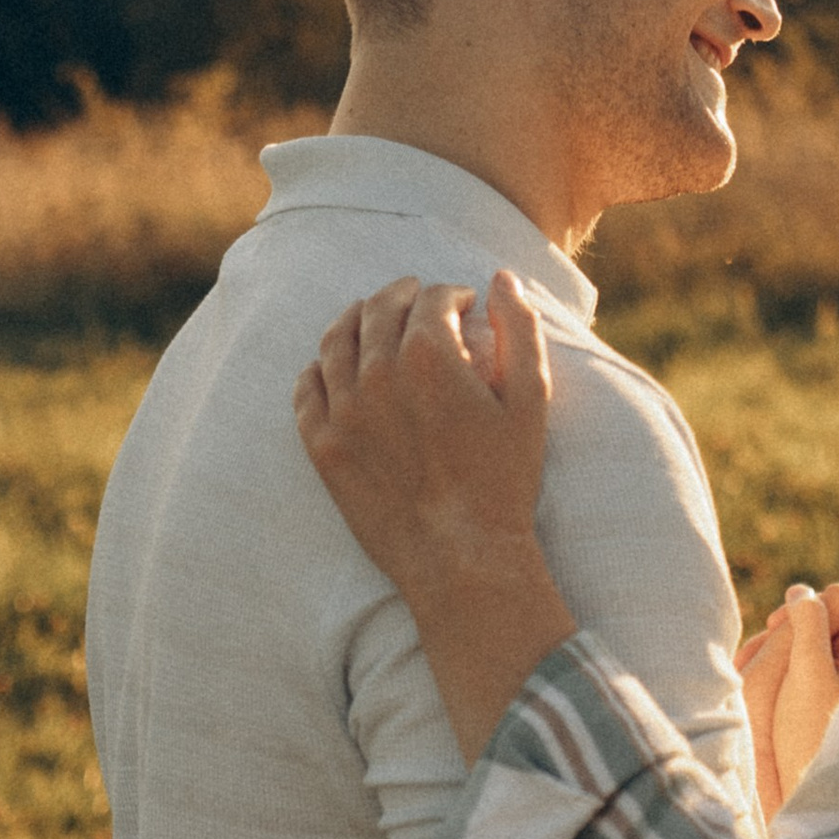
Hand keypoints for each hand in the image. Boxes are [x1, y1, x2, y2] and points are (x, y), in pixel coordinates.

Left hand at [293, 272, 551, 601]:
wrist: (462, 557)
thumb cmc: (504, 480)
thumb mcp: (531, 399)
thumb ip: (521, 330)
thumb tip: (502, 280)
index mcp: (430, 356)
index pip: (431, 299)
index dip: (451, 295)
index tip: (463, 306)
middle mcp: (377, 374)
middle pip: (379, 310)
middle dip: (404, 297)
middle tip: (419, 301)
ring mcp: (343, 411)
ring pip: (336, 340)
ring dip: (357, 320)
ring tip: (372, 320)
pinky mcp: (323, 447)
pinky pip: (306, 389)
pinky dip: (319, 368)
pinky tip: (333, 368)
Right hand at [736, 578, 838, 816]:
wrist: (807, 799)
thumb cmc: (811, 734)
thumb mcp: (810, 670)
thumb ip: (809, 622)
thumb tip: (804, 591)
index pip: (838, 604)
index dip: (803, 607)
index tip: (775, 623)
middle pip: (814, 627)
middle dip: (782, 635)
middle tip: (757, 649)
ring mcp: (835, 689)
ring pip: (797, 652)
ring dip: (770, 657)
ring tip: (747, 671)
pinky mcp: (815, 708)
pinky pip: (791, 677)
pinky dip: (768, 679)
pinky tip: (750, 692)